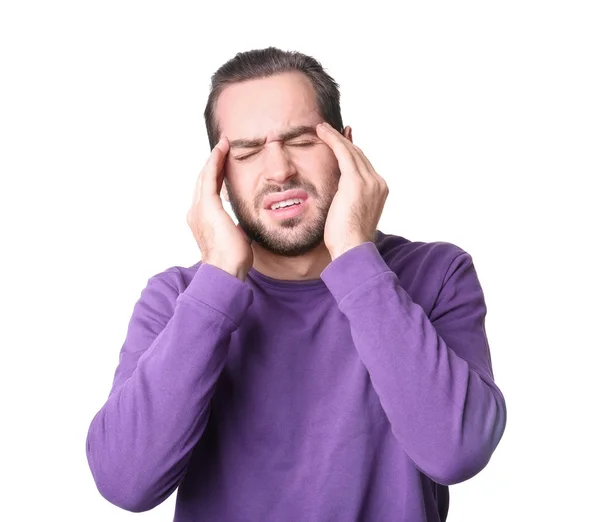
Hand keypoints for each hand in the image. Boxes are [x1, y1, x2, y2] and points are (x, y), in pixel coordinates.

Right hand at [187, 137, 252, 280]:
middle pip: (204, 181)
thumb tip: (245, 226)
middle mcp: (196, 212)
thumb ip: (238, 228)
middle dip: (213, 164)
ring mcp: (199, 209)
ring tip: (223, 145)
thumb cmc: (232, 261)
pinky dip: (215, 162)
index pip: (209, 193)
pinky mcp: (207, 206)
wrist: (226, 270)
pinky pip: (209, 177)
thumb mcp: (237, 238)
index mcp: (202, 221)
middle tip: (222, 148)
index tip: (224, 164)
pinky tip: (221, 150)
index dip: (215, 177)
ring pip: (205, 177)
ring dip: (214, 159)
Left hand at [316, 122, 388, 259]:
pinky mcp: (356, 181)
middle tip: (328, 129)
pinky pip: (343, 153)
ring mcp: (369, 181)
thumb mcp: (349, 214)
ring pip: (351, 151)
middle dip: (343, 141)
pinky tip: (322, 132)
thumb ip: (347, 198)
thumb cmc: (346, 240)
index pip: (363, 165)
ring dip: (335, 137)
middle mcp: (378, 183)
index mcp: (378, 190)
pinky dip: (332, 140)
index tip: (339, 140)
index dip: (350, 151)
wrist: (352, 249)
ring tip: (321, 128)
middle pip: (359, 155)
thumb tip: (338, 194)